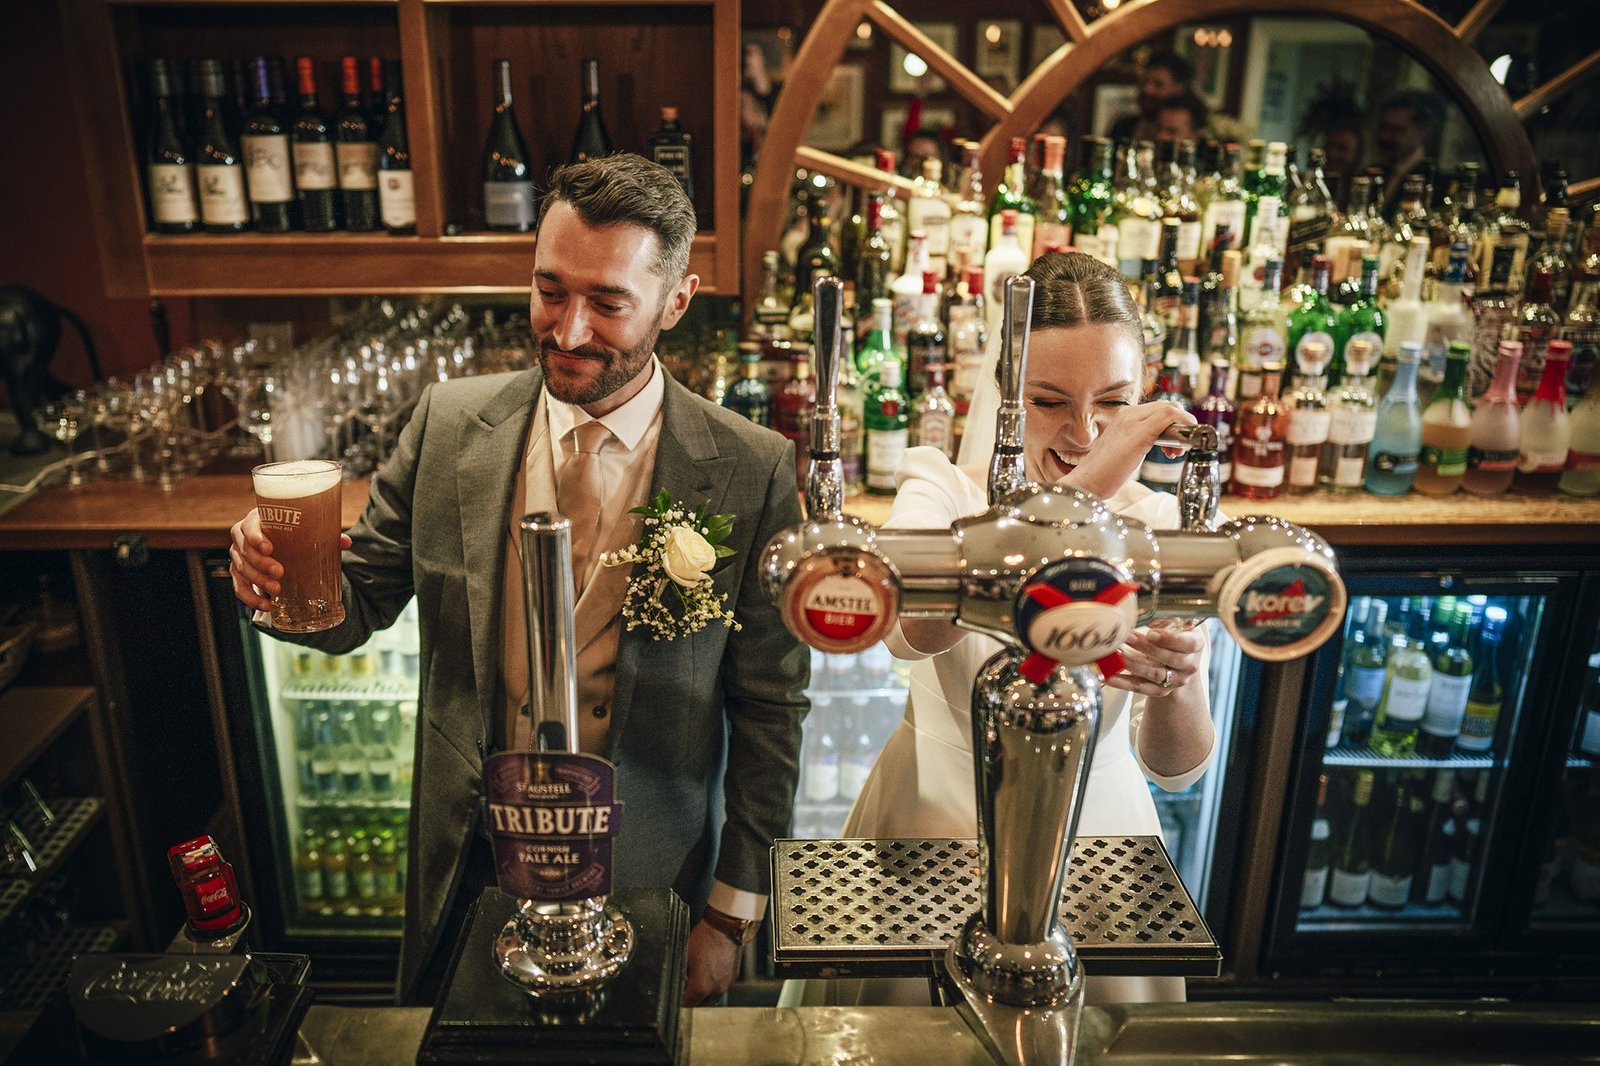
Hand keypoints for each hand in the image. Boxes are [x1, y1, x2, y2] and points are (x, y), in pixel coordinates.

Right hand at [229, 508, 350, 612]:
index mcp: (256, 521)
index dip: (255, 537)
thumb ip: (324, 534)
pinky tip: (266, 605)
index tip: (269, 548)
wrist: (278, 542)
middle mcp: (242, 538)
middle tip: (280, 572)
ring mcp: (238, 556)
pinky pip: (239, 588)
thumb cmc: (291, 532)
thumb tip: (346, 542)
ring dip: (258, 581)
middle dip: (261, 563)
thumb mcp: (303, 530)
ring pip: (241, 569)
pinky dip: (251, 598)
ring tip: (276, 590)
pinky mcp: (239, 573)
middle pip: (244, 550)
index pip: (248, 527)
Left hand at [682, 919, 740, 1005]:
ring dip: (704, 993)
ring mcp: (726, 984)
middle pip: (701, 1004)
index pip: (687, 1004)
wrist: (725, 927)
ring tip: (698, 979)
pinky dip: (715, 984)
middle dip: (692, 999)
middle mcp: (716, 990)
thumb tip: (675, 982)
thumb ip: (679, 974)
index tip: (677, 995)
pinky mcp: (733, 977)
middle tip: (685, 988)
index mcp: (701, 987)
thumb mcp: (683, 956)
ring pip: (713, 997)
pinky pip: (721, 986)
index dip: (680, 1001)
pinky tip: (710, 971)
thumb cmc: (705, 938)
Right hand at [1059, 402, 1194, 499]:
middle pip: (1167, 406)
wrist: (1086, 483)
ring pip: (1170, 408)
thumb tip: (1161, 444)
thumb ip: (1140, 442)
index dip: (1173, 423)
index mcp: (1123, 417)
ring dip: (1182, 428)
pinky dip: (1183, 424)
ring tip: (1174, 453)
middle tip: (1177, 450)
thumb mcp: (1125, 451)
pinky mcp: (1139, 432)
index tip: (1174, 445)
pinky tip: (1183, 443)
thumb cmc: (1104, 474)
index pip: (1158, 409)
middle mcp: (1127, 413)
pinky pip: (1169, 416)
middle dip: (1180, 425)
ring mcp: (1132, 421)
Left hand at [1105, 622, 1206, 698]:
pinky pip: (1142, 688)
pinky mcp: (1160, 691)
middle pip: (1170, 659)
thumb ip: (1165, 614)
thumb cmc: (1173, 635)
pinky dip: (1124, 683)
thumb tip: (1144, 599)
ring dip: (1133, 664)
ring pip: (1155, 675)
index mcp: (1196, 645)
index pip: (1188, 644)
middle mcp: (1189, 665)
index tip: (1150, 633)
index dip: (1170, 639)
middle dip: (1146, 648)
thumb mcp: (1175, 622)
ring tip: (1116, 654)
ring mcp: (1175, 680)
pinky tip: (1109, 677)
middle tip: (1127, 637)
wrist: (1177, 662)